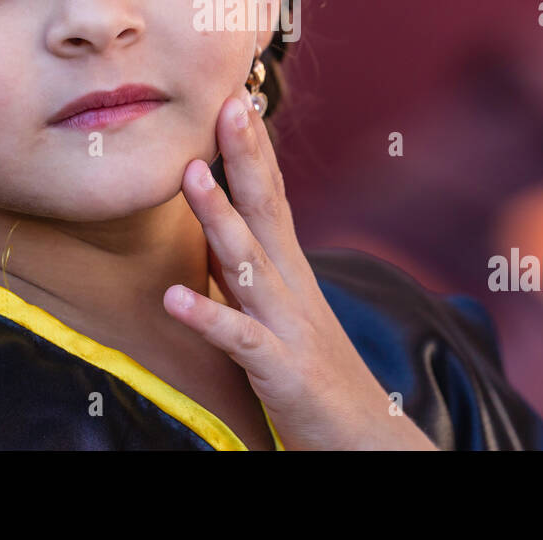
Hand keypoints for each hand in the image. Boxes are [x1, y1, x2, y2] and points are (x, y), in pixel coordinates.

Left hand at [162, 87, 438, 449]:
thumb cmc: (317, 379)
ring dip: (219, 218)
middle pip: (268, 211)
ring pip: (250, 263)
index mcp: (291, 273)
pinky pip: (241, 340)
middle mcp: (293, 289)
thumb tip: (214, 235)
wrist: (370, 443)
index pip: (271, 198)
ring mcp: (291, 327)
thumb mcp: (280, 316)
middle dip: (245, 156)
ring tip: (190, 174)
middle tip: (227, 103)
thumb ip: (248, 275)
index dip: (253, 149)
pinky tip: (172, 299)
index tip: (235, 99)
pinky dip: (208, 317)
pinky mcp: (283, 371)